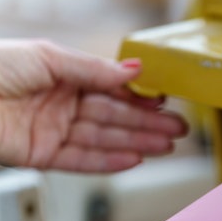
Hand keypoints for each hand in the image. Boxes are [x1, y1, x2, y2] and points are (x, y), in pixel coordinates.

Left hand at [0, 39, 186, 171]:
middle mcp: (62, 105)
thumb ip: (94, 70)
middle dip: (147, 124)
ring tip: (166, 146)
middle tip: (177, 129)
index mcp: (64, 77)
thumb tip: (134, 70)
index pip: (111, 91)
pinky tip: (135, 160)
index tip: (165, 101)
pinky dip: (109, 162)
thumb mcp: (48, 58)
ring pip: (104, 140)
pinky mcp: (44, 156)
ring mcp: (54, 131)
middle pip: (114, 118)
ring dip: (137, 143)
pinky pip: (83, 161)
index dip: (139, 98)